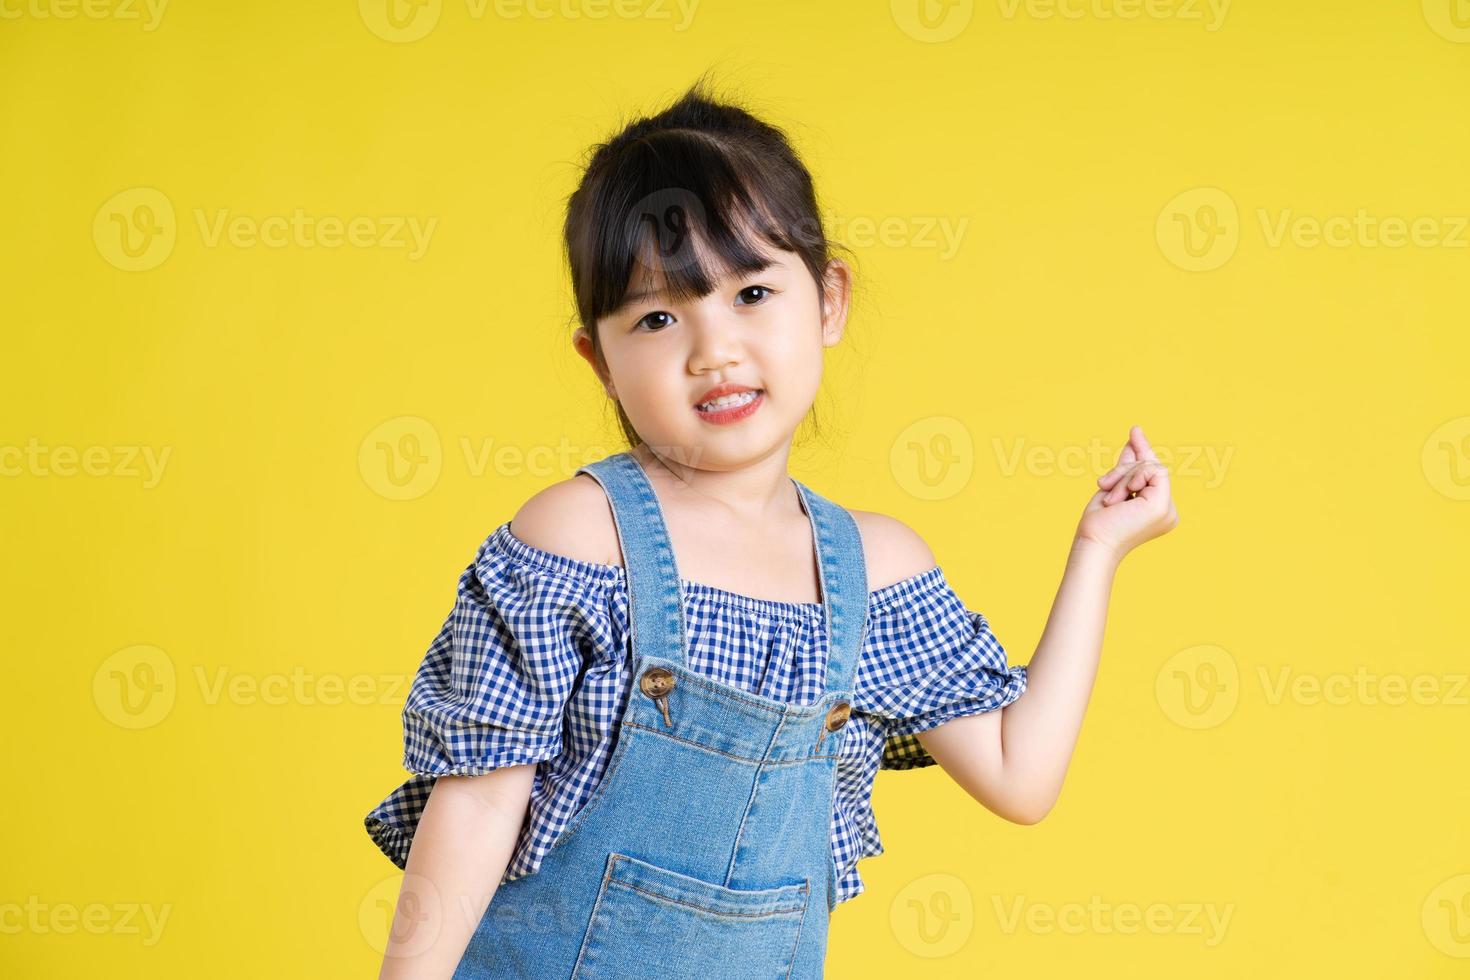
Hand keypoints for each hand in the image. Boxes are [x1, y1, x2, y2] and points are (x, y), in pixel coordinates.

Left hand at [1075, 425, 1179, 561]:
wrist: (1094, 543)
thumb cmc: (1098, 523)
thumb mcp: (1114, 487)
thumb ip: (1127, 467)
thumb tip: (1134, 440)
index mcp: (1157, 509)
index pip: (1152, 473)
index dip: (1143, 450)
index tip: (1134, 430)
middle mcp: (1167, 511)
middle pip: (1151, 467)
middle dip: (1125, 467)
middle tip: (1103, 483)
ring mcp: (1167, 510)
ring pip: (1150, 467)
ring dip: (1123, 477)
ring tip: (1108, 499)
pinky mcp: (1162, 506)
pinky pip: (1153, 471)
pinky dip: (1132, 477)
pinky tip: (1123, 494)